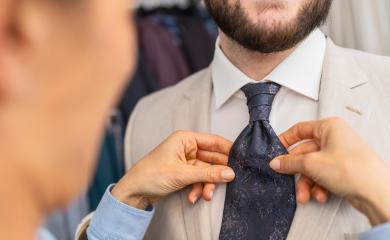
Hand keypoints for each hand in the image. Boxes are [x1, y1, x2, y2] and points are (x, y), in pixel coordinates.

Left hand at [112, 131, 234, 209]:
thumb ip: (208, 173)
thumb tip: (229, 173)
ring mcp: (186, 161)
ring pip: (206, 171)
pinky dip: (198, 188)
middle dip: (216, 174)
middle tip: (226, 182)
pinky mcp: (184, 173)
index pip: (213, 141)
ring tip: (204, 195)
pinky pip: (199, 179)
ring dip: (206, 184)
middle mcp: (187, 148)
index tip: (240, 160)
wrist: (134, 191)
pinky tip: (193, 197)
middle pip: (212, 158)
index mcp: (185, 139)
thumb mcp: (182, 174)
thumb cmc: (150, 174)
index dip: (228, 150)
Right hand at [269, 117, 389, 225]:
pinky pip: (323, 176)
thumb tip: (276, 162)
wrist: (376, 192)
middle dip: (297, 171)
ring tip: (305, 195)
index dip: (286, 140)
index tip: (275, 151)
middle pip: (305, 153)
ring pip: (313, 167)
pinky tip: (320, 196)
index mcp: (329, 127)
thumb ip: (290, 162)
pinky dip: (318, 187)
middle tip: (285, 178)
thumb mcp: (312, 164)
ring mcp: (340, 155)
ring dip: (307, 183)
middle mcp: (335, 138)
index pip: (300, 129)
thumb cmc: (351, 169)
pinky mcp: (344, 170)